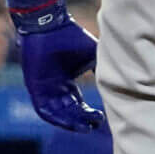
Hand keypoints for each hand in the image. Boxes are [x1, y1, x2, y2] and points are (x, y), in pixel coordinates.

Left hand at [17, 12, 104, 132]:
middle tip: (93, 125)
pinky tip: (66, 123)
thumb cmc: (71, 38)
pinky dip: (54, 117)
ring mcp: (45, 88)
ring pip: (58, 113)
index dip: (89, 114)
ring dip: (70, 122)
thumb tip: (119, 82)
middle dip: (81, 120)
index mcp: (68, 82)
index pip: (79, 105)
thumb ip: (102, 70)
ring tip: (83, 127)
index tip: (100, 118)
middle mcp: (56, 88)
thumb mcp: (93, 56)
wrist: (50, 26)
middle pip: (70, 112)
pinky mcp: (35, 87)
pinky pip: (43, 108)